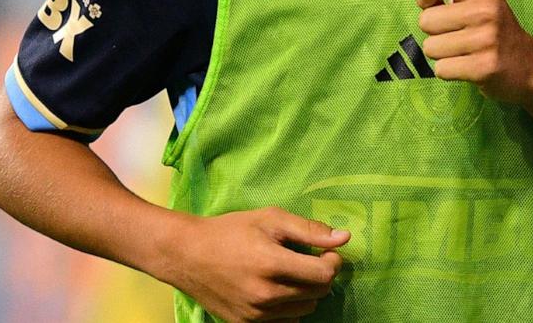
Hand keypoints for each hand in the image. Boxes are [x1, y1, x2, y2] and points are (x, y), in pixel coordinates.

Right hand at [167, 206, 348, 320]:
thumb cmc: (230, 232)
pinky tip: (276, 290)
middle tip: (306, 260)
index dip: (332, 261)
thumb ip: (309, 230)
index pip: (324, 274)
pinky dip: (289, 308)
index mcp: (271, 264)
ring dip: (306, 293)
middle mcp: (265, 295)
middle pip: (318, 293)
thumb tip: (345, 237)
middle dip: (320, 275)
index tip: (326, 251)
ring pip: (305, 310)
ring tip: (288, 274)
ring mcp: (255, 315)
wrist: (187, 255)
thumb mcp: (270, 219)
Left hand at [415, 0, 532, 104]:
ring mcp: (487, 39)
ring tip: (466, 50)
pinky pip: (442, 70)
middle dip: (436, 32)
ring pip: (431, 48)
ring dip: (444, 54)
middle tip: (460, 34)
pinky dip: (451, 72)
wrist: (528, 65)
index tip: (442, 6)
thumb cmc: (494, 22)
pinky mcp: (485, 68)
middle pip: (425, 21)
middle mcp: (486, 8)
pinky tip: (470, 66)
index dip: (426, 0)